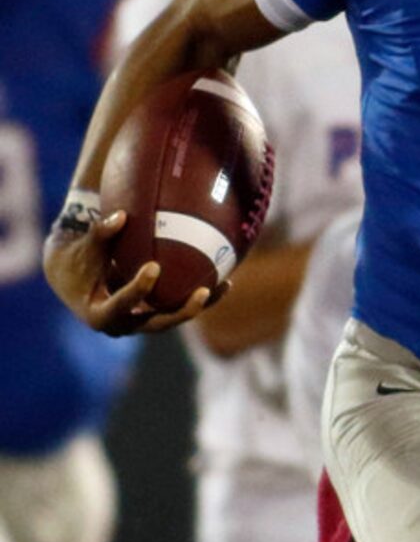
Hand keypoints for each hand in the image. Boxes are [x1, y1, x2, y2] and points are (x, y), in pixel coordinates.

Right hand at [41, 208, 211, 336]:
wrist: (72, 278)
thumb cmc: (77, 259)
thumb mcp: (84, 247)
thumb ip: (100, 234)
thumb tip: (121, 215)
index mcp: (98, 315)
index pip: (121, 305)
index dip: (138, 289)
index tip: (153, 267)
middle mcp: (122, 326)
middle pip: (156, 324)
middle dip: (182, 311)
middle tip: (202, 291)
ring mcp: (139, 324)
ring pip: (173, 319)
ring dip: (199, 306)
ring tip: (224, 285)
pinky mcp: (152, 316)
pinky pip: (177, 309)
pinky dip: (198, 298)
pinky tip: (224, 281)